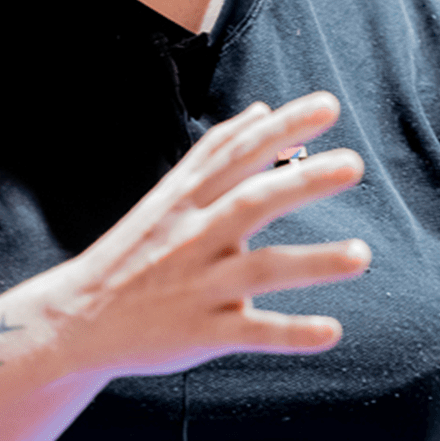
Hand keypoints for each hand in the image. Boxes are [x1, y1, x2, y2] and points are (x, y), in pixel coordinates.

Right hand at [44, 91, 368, 381]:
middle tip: (354, 165)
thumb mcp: (168, 195)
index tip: (327, 107)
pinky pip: (251, 333)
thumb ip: (215, 152)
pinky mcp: (202, 333)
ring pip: (260, 271)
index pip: (238, 155)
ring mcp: (199, 286)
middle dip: (302, 182)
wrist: (77, 318)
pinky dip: (289, 333)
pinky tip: (332, 331)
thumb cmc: (134, 251)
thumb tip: (260, 108)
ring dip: (311, 262)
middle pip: (252, 202)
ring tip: (362, 255)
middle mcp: (194, 236)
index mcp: (187, 199)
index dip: (282, 129)